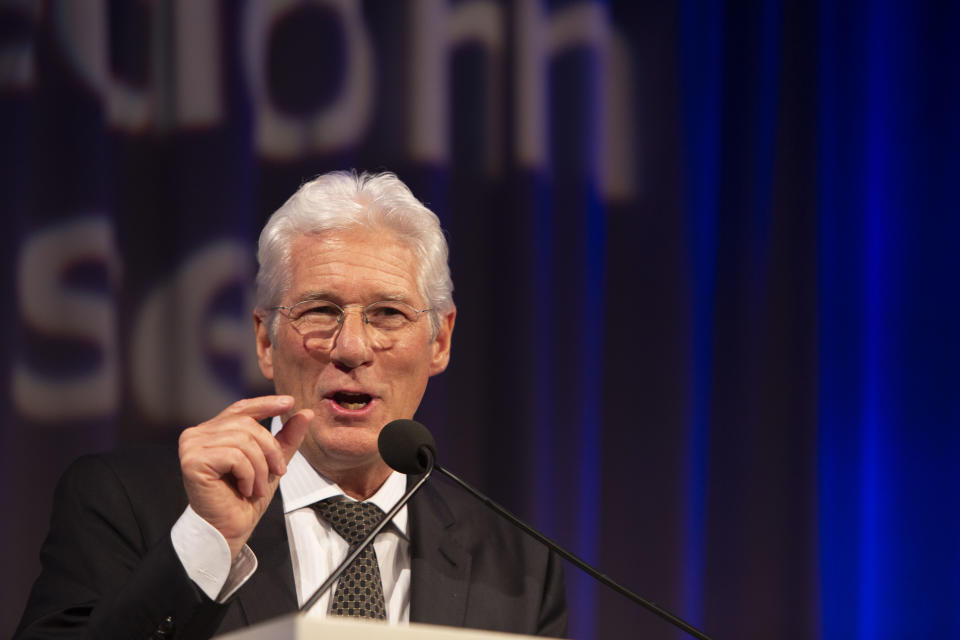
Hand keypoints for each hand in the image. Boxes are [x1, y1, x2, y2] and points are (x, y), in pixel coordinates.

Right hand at [179, 395, 313, 557]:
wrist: (230, 530)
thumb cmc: (246, 499)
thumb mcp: (272, 462)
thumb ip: (286, 438)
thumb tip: (306, 413)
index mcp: (213, 431)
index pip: (241, 408)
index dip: (265, 404)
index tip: (290, 403)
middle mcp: (197, 434)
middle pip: (247, 425)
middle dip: (270, 450)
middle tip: (278, 472)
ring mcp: (192, 446)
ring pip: (243, 440)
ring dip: (260, 467)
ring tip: (259, 487)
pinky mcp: (192, 461)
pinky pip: (235, 456)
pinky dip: (249, 475)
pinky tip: (246, 489)